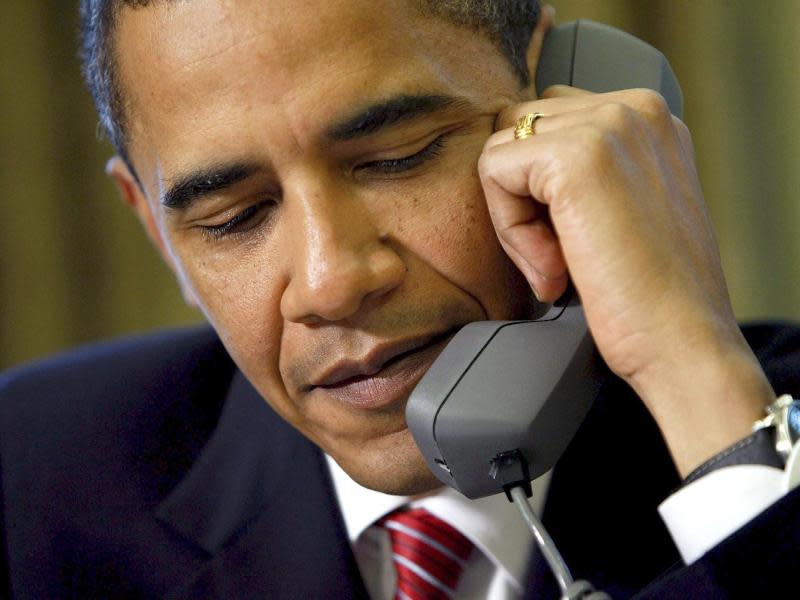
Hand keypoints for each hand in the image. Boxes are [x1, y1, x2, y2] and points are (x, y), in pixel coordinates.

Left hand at [478, 86, 774, 475]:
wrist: (684, 342)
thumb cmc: (653, 294)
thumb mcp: (622, 210)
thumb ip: (582, 175)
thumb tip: (518, 164)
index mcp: (647, 118)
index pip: (548, 123)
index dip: (541, 190)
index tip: (578, 243)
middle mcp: (634, 107)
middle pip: (518, 132)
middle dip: (524, 197)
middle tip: (563, 259)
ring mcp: (609, 125)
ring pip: (502, 152)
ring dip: (517, 217)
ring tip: (562, 264)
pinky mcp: (577, 157)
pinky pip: (493, 172)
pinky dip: (510, 229)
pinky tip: (555, 266)